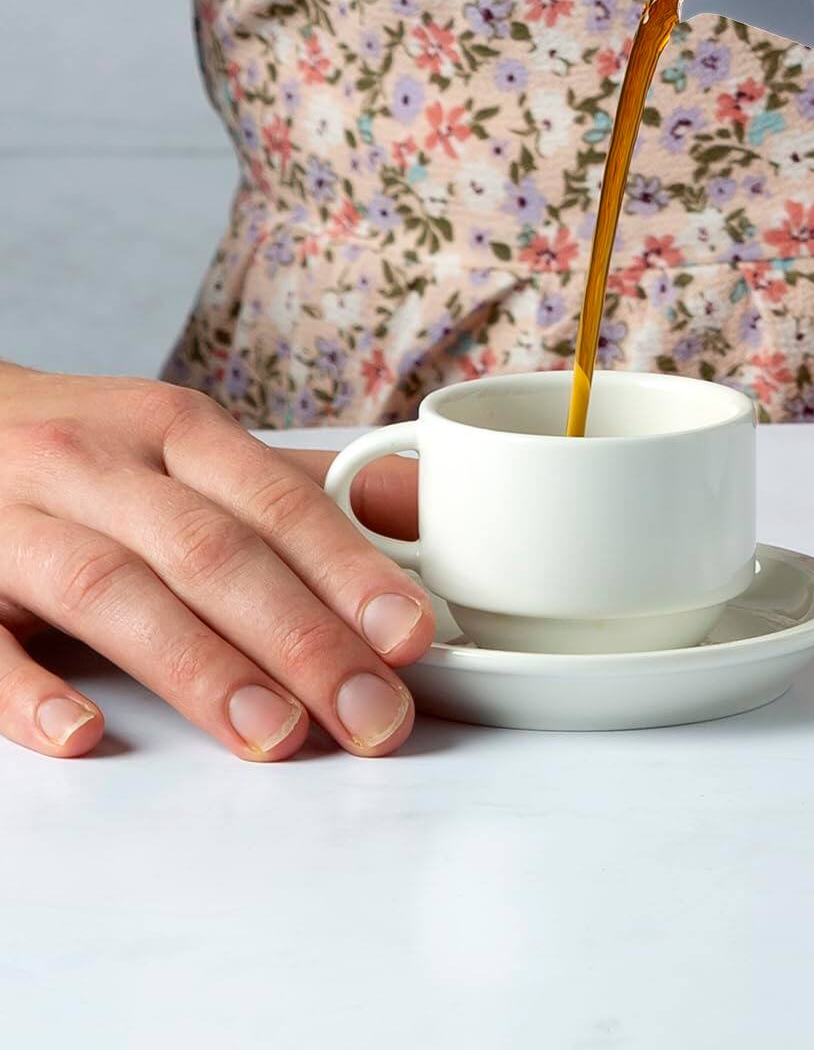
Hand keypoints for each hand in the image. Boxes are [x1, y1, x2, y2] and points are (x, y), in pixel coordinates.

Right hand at [0, 363, 429, 758]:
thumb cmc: (89, 451)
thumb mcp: (192, 446)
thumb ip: (299, 488)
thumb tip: (422, 510)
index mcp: (175, 429)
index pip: (278, 501)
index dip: (350, 570)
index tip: (410, 637)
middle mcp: (96, 464)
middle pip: (210, 552)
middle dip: (301, 638)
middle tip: (368, 714)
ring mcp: (10, 522)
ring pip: (110, 589)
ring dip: (198, 667)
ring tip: (271, 734)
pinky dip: (27, 690)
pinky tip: (82, 734)